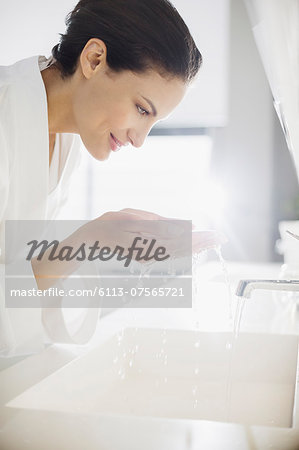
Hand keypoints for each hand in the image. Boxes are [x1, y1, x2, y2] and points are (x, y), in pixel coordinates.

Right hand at [83, 208, 226, 257]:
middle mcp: (152, 252)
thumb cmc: (108, 226)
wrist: (90, 240)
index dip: (200, 239)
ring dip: (195, 245)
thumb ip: (158, 225)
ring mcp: (149, 255)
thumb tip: (185, 229)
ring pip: (177, 251)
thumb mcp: (131, 219)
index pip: (182, 242)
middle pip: (183, 248)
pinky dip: (183, 248)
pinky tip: (192, 244)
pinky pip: (169, 252)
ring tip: (212, 240)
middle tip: (220, 238)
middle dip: (202, 242)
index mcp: (150, 243)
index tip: (215, 236)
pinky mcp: (146, 254)